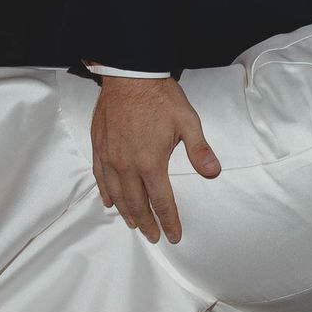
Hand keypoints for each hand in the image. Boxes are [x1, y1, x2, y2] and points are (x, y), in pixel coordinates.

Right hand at [91, 75, 220, 242]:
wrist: (129, 74)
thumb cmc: (160, 96)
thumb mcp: (187, 121)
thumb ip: (199, 150)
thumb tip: (213, 172)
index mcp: (150, 162)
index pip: (161, 201)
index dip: (168, 221)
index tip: (173, 235)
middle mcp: (127, 165)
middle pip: (137, 203)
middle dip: (146, 223)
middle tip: (153, 236)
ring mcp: (110, 157)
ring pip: (117, 194)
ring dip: (126, 212)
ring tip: (133, 224)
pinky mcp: (99, 147)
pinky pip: (100, 177)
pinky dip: (106, 192)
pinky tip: (109, 200)